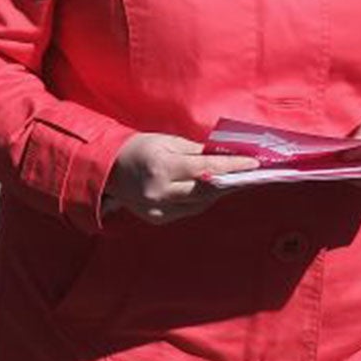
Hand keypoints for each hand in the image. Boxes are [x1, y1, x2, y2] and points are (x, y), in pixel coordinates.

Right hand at [105, 133, 258, 223]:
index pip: (205, 168)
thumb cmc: (138, 149)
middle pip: (206, 190)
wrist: (107, 168)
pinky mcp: (158, 218)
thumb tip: (223, 156)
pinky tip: (210, 191)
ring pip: (200, 204)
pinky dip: (201, 201)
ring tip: (234, 181)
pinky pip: (188, 211)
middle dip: (230, 181)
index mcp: (162, 168)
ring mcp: (158, 209)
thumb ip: (196, 151)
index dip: (232, 166)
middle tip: (249, 174)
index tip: (253, 163)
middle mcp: (160, 192)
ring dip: (218, 192)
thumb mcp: (167, 141)